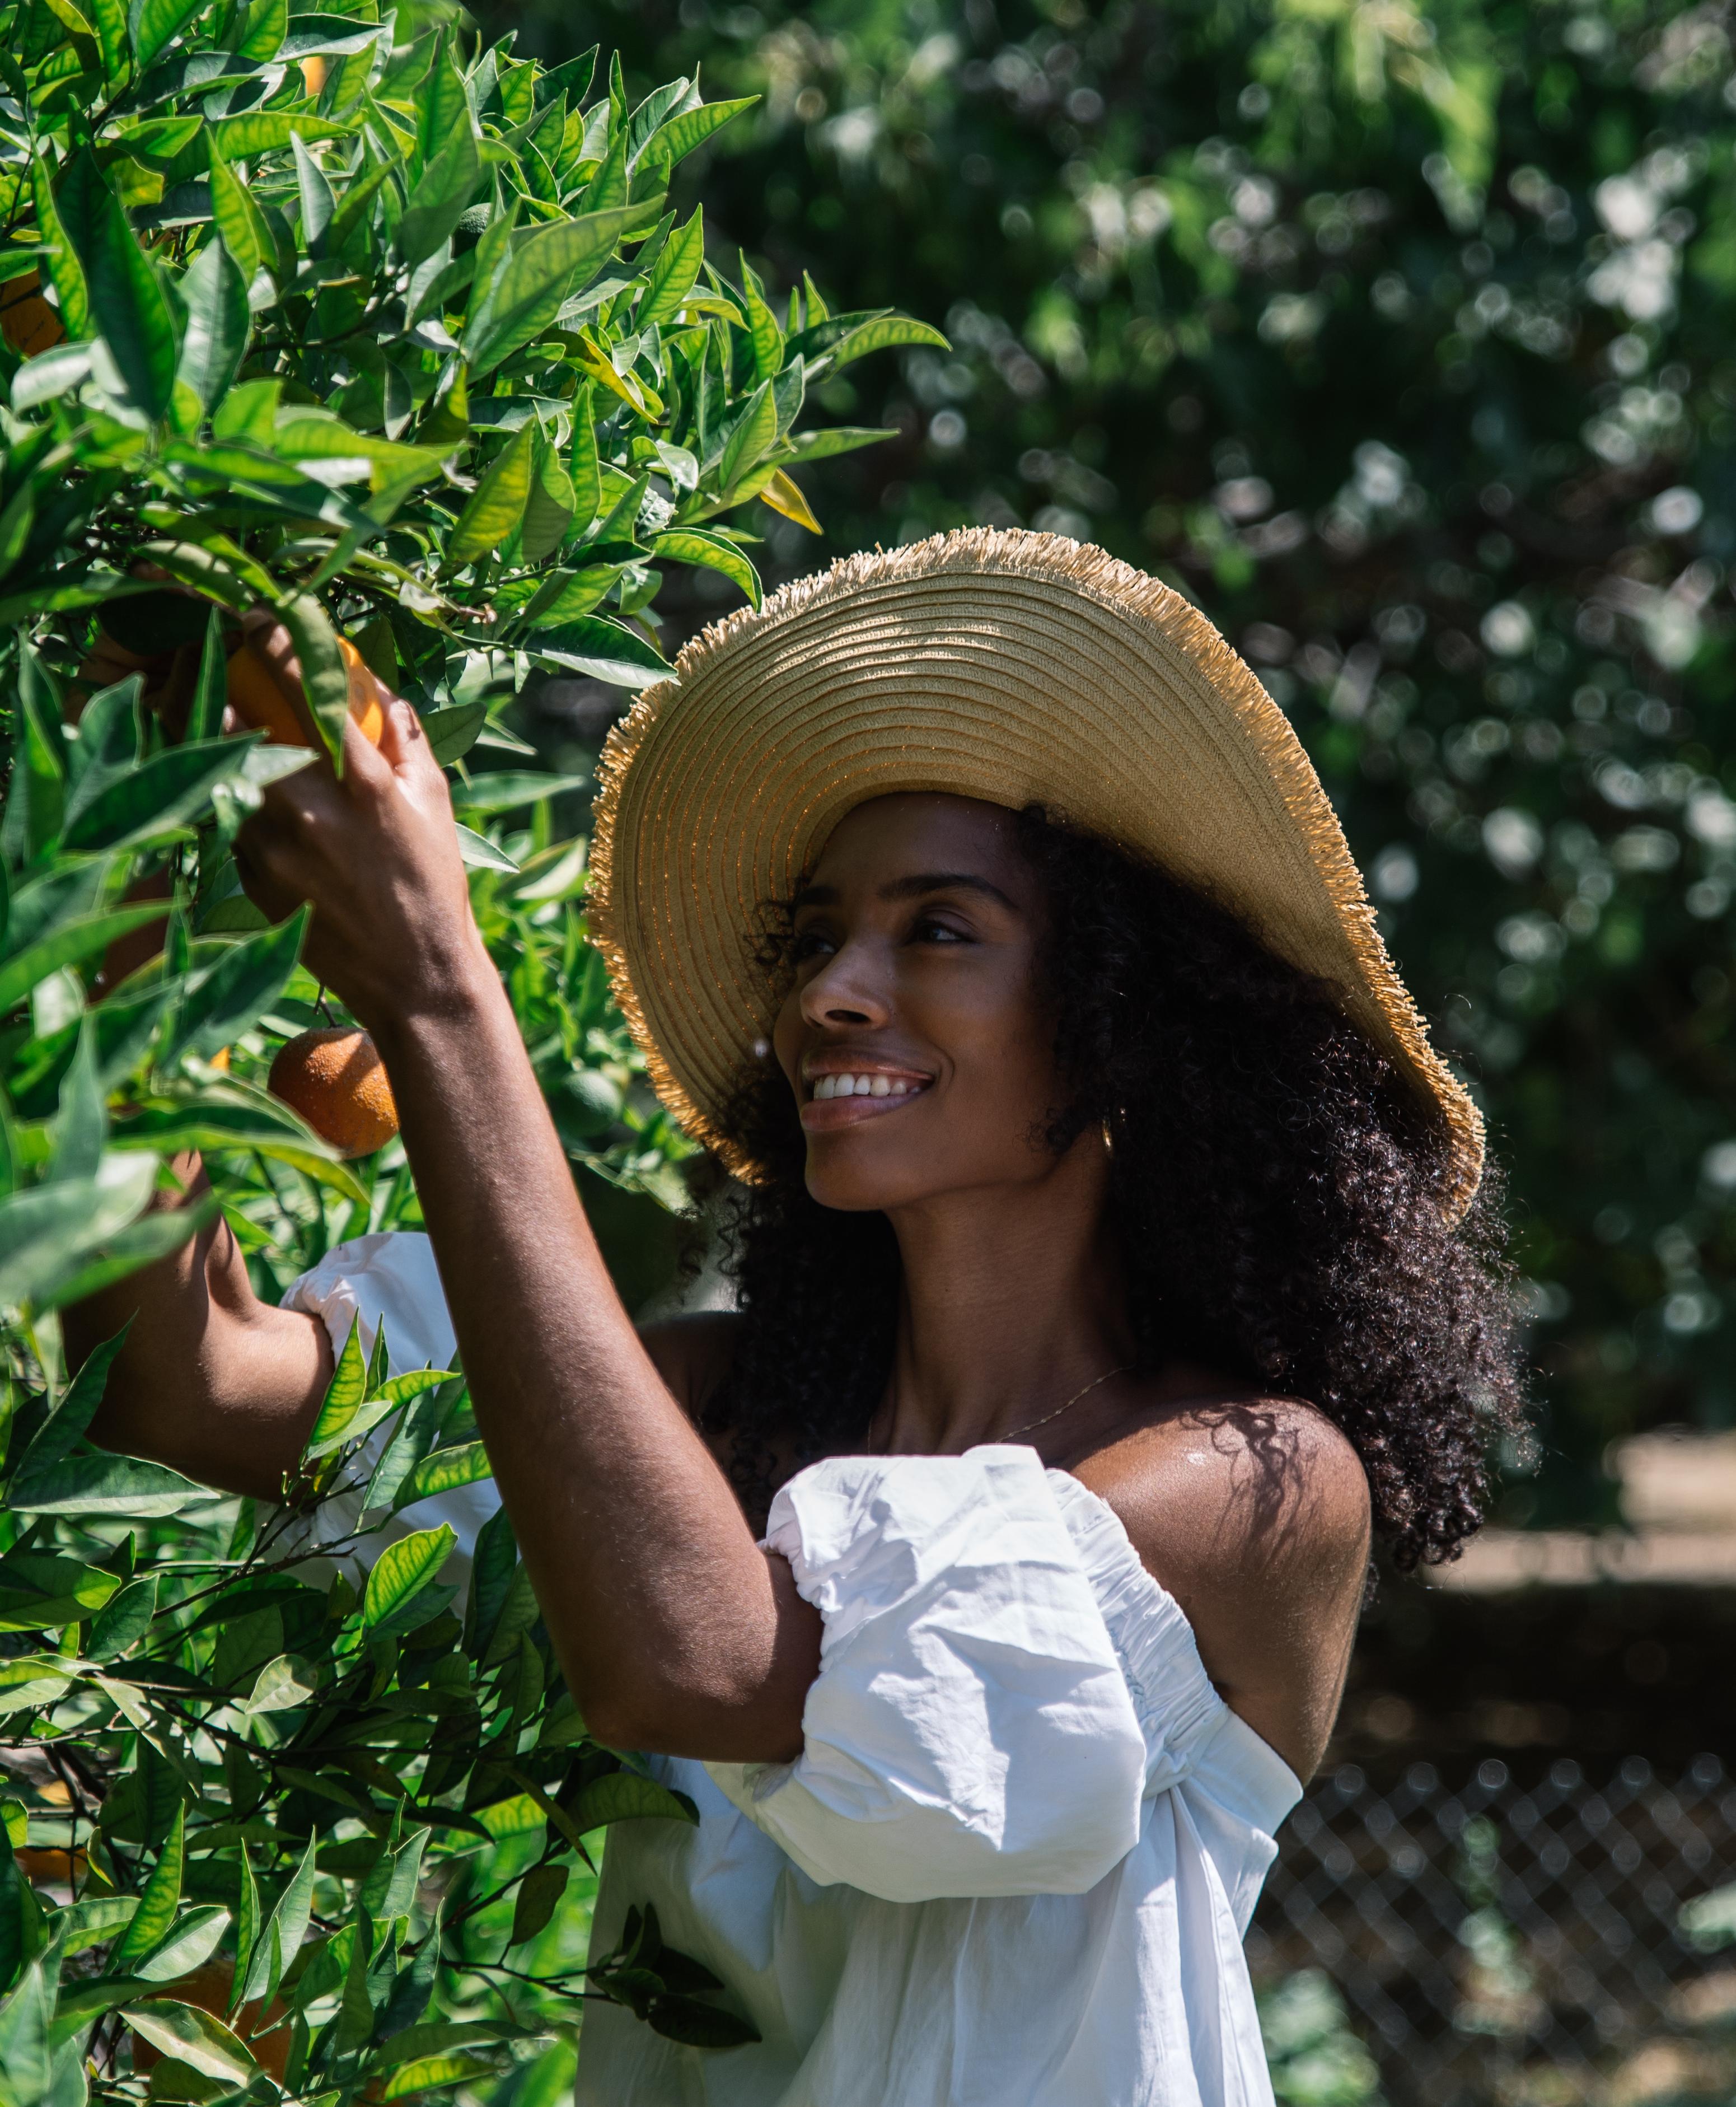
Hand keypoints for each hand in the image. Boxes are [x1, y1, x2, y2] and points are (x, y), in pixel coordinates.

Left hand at [231, 611, 488, 1032]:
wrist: (415, 977)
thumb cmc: (434, 885)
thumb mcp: (436, 802)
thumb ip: (407, 737)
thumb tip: (378, 686)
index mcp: (367, 786)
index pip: (313, 689)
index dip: (278, 641)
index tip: (260, 616)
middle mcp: (314, 813)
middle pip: (242, 726)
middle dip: (221, 690)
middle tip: (217, 671)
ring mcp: (276, 850)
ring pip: (229, 775)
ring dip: (226, 749)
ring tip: (231, 737)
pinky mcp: (253, 881)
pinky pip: (232, 823)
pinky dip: (239, 806)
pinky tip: (259, 809)